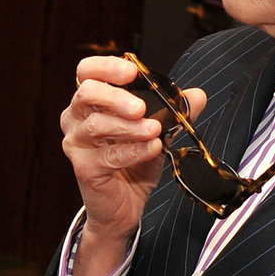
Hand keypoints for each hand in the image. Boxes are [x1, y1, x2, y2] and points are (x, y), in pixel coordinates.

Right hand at [61, 56, 205, 275]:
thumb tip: (198, 95)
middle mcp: (76, 119)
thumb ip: (174, 112)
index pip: (87, 72)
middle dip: (116, 97)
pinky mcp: (84, 168)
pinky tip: (152, 148)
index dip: (106, 67)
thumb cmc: (133, 164)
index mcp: (90, 102)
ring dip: (129, 127)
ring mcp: (76, 144)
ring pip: (96, 125)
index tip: (132, 71)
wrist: (123, 208)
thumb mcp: (157, 132)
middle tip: (142, 107)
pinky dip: (133, 150)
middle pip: (86, 93)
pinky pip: (107, 156)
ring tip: (154, 129)